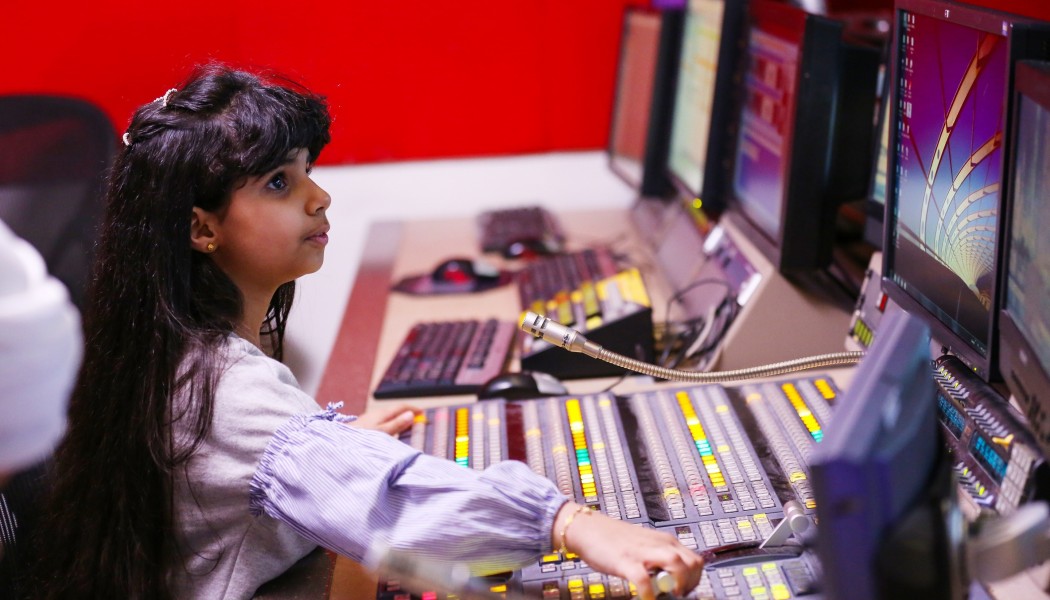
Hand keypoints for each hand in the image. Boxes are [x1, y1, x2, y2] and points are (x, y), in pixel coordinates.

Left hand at [350, 404, 417, 435]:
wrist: (340, 443)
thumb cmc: (362, 438)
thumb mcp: (383, 433)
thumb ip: (397, 424)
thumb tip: (411, 414)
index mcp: (382, 413)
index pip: (401, 407)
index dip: (413, 409)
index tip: (423, 413)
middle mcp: (376, 414)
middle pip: (395, 411)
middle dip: (407, 414)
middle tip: (417, 421)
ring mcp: (370, 419)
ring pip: (388, 417)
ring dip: (399, 420)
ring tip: (407, 428)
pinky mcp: (365, 426)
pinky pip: (382, 422)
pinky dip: (391, 425)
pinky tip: (390, 434)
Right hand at [553, 502, 702, 599]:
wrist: (587, 528)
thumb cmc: (613, 540)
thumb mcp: (643, 547)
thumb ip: (658, 560)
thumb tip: (669, 582)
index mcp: (664, 541)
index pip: (695, 560)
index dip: (695, 580)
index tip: (684, 591)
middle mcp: (658, 544)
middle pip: (692, 563)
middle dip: (690, 584)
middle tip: (676, 595)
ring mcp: (642, 552)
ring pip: (676, 564)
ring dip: (677, 584)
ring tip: (668, 595)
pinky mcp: (625, 561)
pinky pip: (644, 579)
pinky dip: (649, 594)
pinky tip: (646, 599)